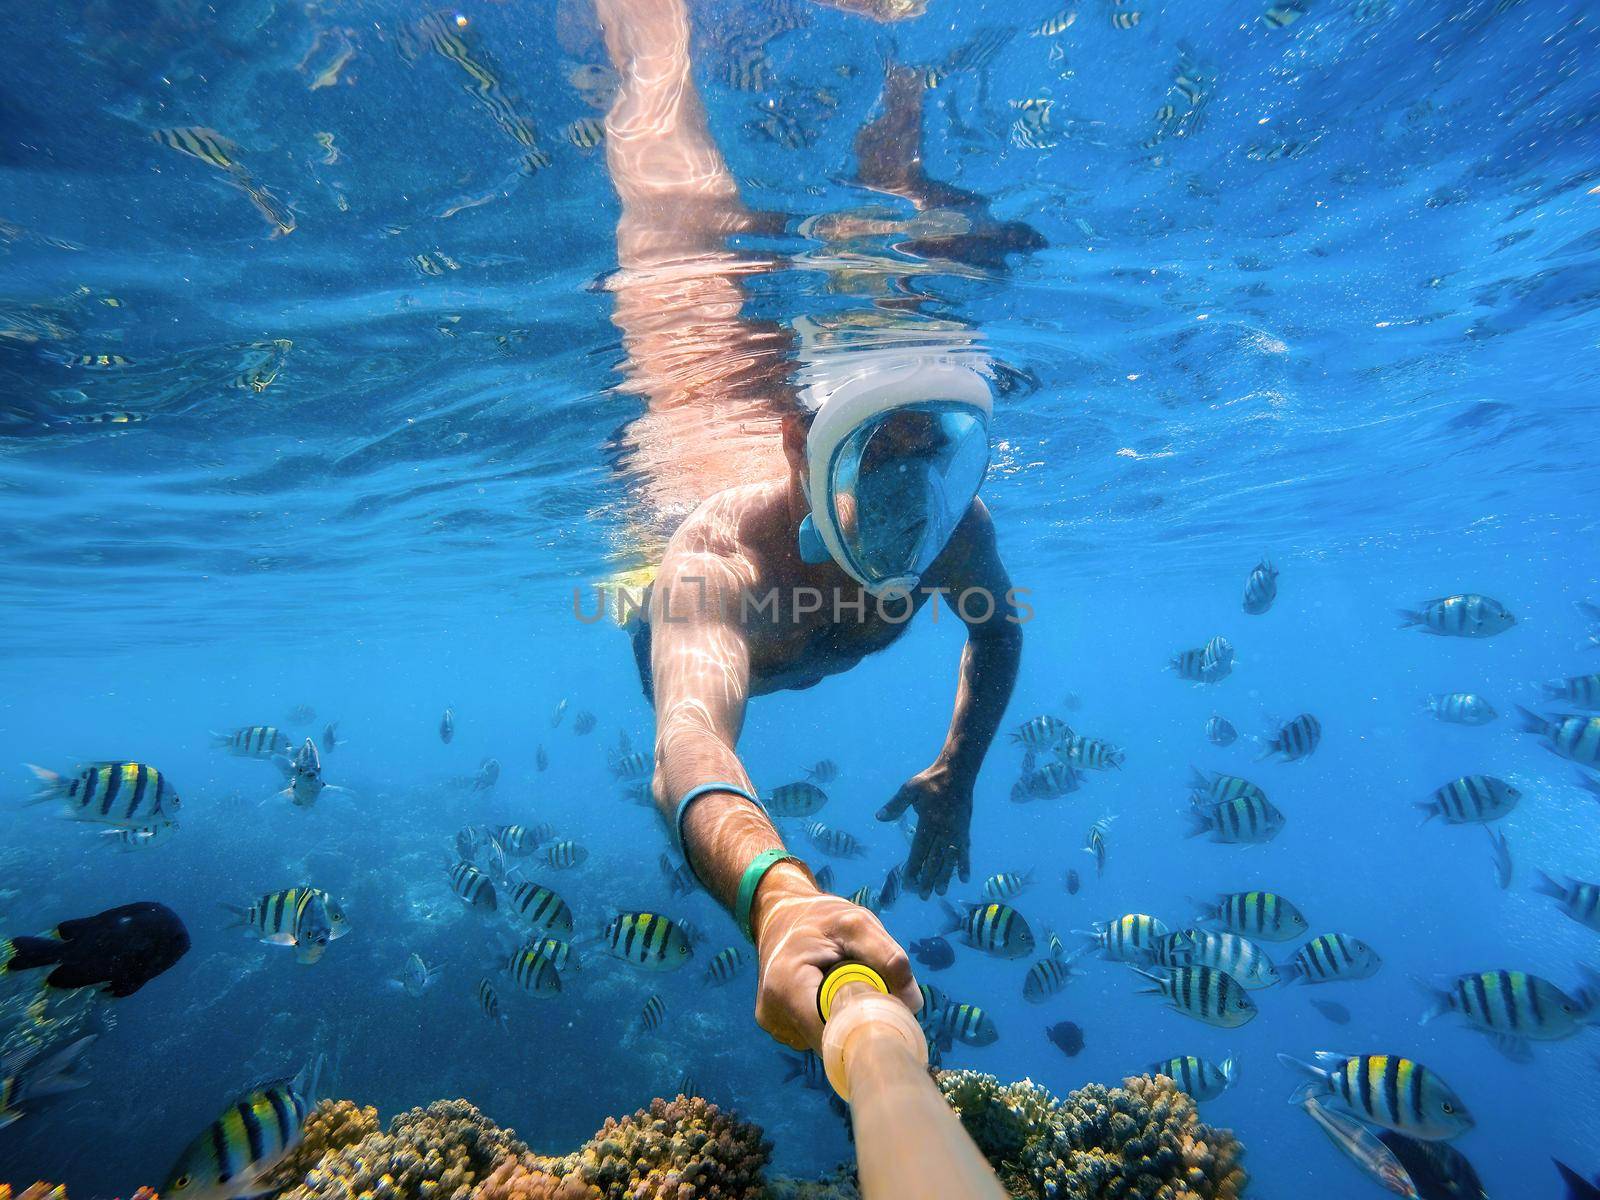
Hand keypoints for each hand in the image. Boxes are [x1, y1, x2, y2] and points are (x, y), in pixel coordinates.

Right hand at [750, 863, 919, 1051]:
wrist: (781, 913)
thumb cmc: (820, 916)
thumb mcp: (857, 924)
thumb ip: (887, 956)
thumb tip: (913, 1003)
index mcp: (787, 987)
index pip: (832, 1034)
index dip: (863, 1030)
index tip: (885, 1016)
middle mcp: (774, 1014)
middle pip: (828, 1040)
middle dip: (855, 1024)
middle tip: (870, 996)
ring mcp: (774, 1024)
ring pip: (822, 1040)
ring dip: (842, 1020)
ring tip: (844, 987)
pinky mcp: (778, 1026)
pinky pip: (813, 1034)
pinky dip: (828, 1019)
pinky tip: (828, 994)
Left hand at [877, 762, 971, 898]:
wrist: (958, 772)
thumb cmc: (931, 780)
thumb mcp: (910, 788)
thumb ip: (896, 805)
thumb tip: (879, 817)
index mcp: (929, 820)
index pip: (919, 849)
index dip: (914, 867)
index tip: (909, 882)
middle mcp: (944, 829)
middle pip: (934, 858)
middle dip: (928, 878)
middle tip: (923, 896)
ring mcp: (956, 831)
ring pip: (949, 858)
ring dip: (944, 876)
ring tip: (939, 892)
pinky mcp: (965, 830)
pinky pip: (964, 851)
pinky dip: (964, 865)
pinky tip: (963, 878)